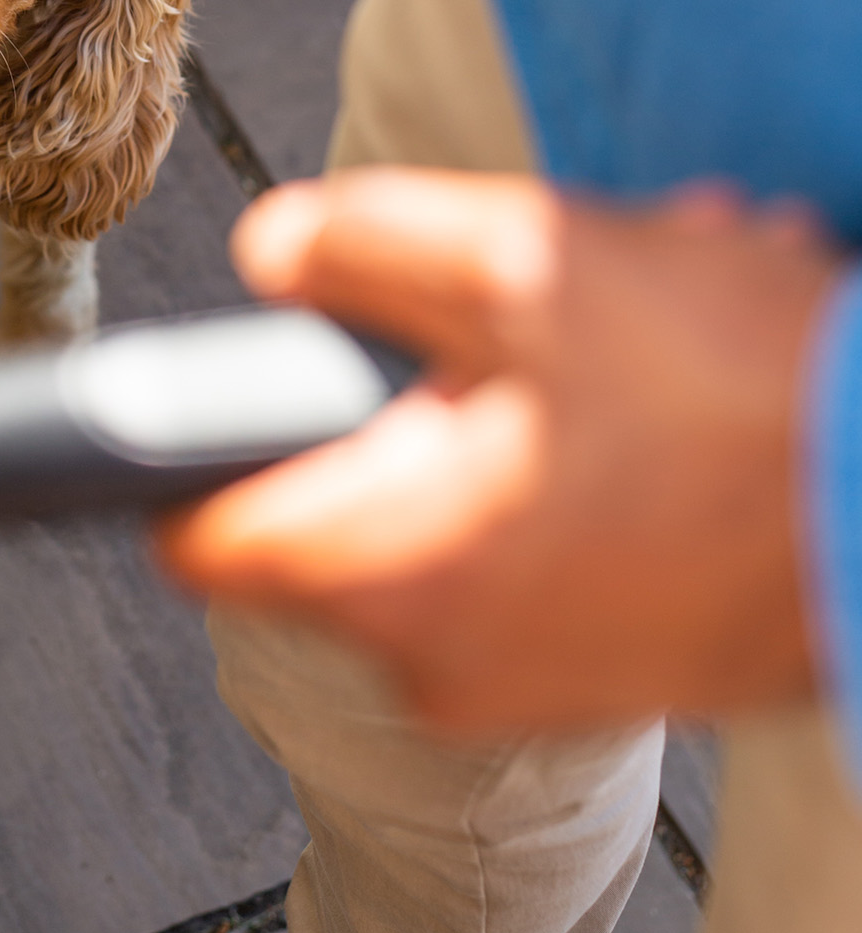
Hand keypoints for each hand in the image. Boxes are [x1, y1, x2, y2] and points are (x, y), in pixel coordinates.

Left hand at [155, 169, 843, 729]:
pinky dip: (568, 473)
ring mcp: (526, 686)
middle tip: (506, 327)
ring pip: (442, 518)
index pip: (194, 535)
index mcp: (389, 568)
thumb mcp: (526, 264)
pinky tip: (664, 410)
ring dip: (504, 424)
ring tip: (621, 359)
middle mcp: (438, 662)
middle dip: (400, 401)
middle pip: (332, 509)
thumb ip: (360, 247)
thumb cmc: (744, 400)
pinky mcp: (601, 679)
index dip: (187, 445)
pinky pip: (528, 556)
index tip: (227, 382)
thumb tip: (268, 252)